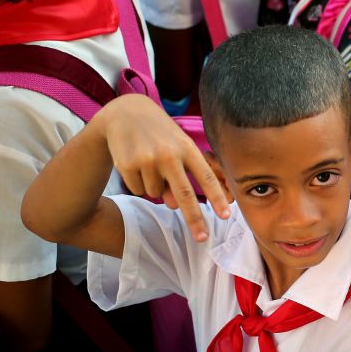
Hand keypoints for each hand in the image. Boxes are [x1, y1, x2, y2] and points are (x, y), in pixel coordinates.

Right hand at [99, 94, 230, 240]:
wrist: (124, 113)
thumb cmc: (160, 134)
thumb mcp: (177, 147)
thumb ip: (182, 176)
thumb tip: (175, 206)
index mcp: (187, 148)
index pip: (206, 177)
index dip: (217, 197)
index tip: (226, 216)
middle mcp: (168, 154)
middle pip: (185, 194)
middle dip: (194, 219)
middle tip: (203, 238)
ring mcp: (146, 160)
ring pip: (157, 194)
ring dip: (156, 187)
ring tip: (151, 163)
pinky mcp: (126, 165)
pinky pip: (139, 190)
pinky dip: (139, 183)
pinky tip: (136, 163)